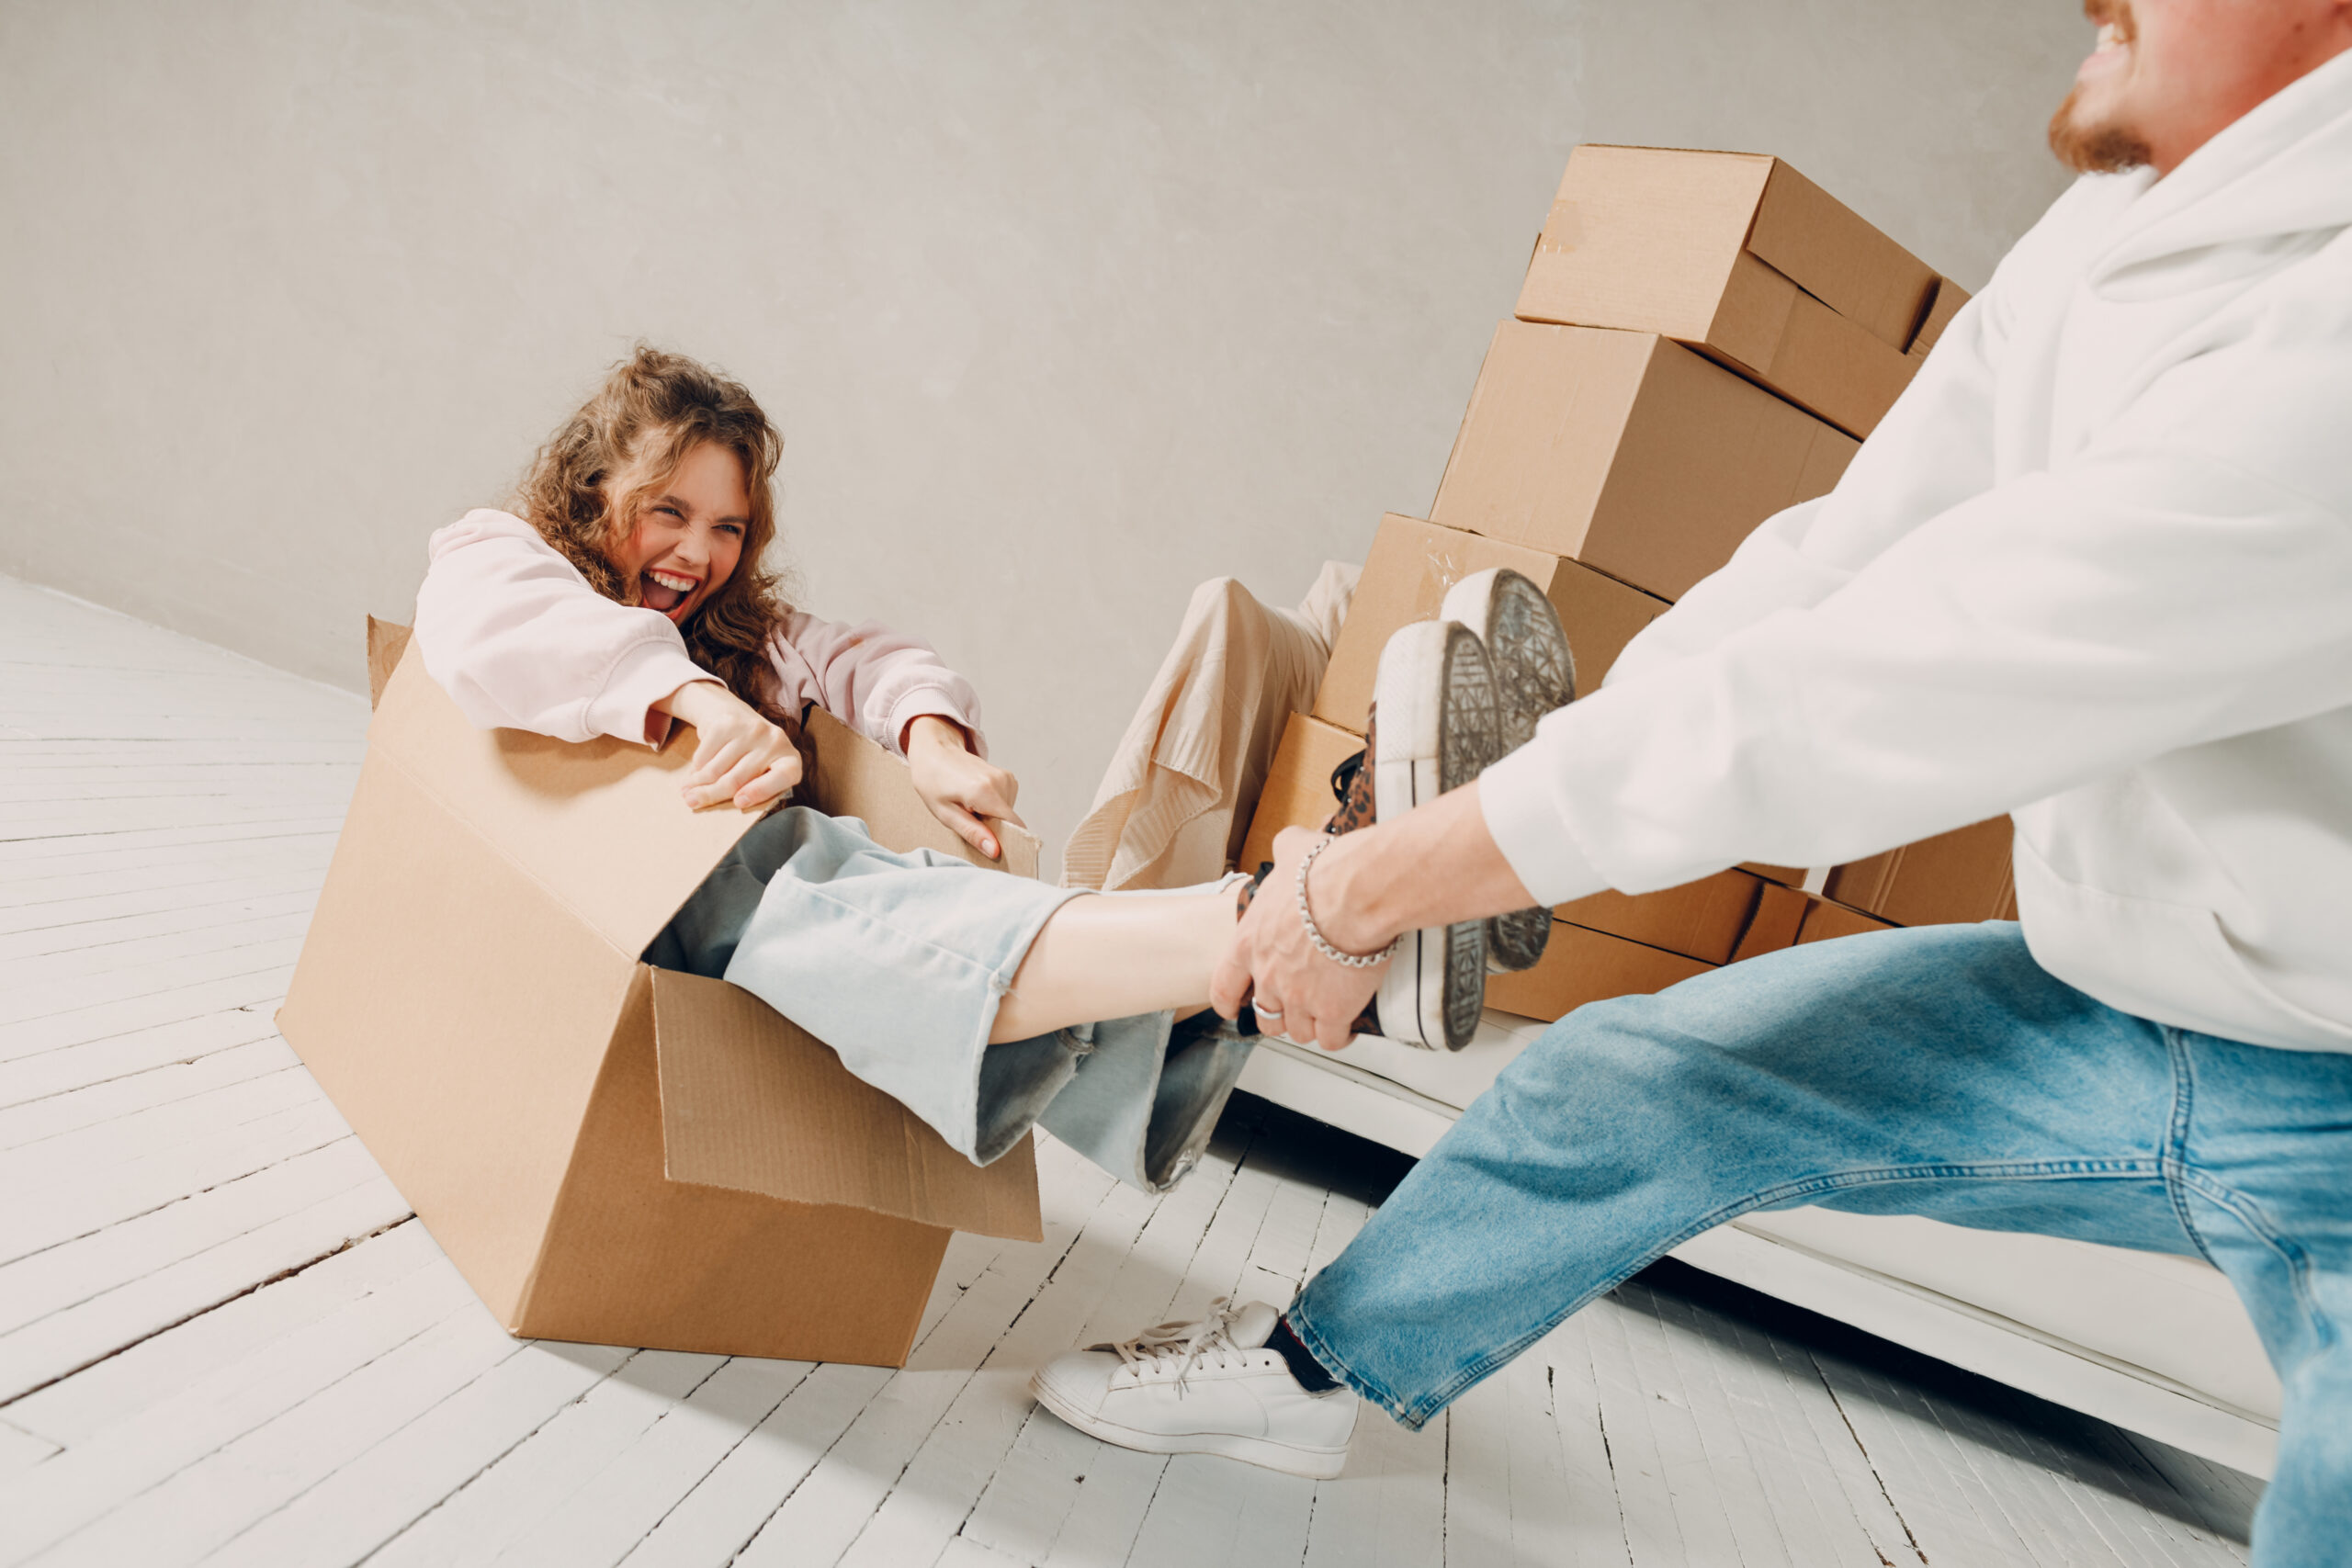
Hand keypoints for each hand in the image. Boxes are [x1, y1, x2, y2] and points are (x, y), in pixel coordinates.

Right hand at [657, 680, 802, 809]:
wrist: (733, 713)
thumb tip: (727, 804)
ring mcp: (751, 730)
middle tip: (691, 802)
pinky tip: (696, 770)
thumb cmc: (750, 755)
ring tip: (687, 790)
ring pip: (716, 769)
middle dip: (711, 794)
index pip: (783, 776)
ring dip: (697, 783)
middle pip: (738, 778)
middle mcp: (775, 741)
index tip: (738, 802)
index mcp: (790, 760)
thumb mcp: (761, 772)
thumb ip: (753, 789)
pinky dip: (696, 766)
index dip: (760, 791)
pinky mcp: (727, 723)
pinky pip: (705, 755)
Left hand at [905, 714, 1023, 858]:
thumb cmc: (933, 781)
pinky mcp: (1008, 777)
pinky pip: (1007, 804)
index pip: (1013, 826)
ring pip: (1008, 814)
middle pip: (1010, 821)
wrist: (935, 752)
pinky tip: (976, 799)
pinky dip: (993, 807)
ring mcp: (1006, 777)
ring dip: (991, 817)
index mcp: (984, 791)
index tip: (990, 847)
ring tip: (970, 806)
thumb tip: (994, 850)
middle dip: (993, 828)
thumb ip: (972, 833)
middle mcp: (1000, 782)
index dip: (1006, 841)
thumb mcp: (945, 813)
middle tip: (968, 820)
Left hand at [1212, 826, 1388, 1051]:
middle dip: (1279, 1014)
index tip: (1234, 1006)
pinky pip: (1332, 1039)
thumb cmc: (1324, 873)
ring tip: (1324, 1015)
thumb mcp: (1292, 849)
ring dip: (1310, 1025)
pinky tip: (1349, 1027)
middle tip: (1295, 1006)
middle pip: (1266, 1014)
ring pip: (1298, 1031)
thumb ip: (1283, 851)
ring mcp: (1300, 998)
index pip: (1223, 986)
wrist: (1356, 894)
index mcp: (1249, 943)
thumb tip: (1288, 844)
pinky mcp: (1334, 1011)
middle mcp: (1269, 976)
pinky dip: (1340, 1036)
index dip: (1228, 1001)